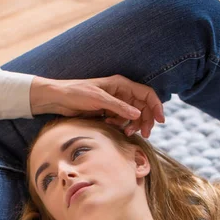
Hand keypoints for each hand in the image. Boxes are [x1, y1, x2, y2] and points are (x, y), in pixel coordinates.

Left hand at [30, 74, 164, 137]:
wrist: (58, 99)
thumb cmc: (77, 93)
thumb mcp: (99, 99)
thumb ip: (119, 107)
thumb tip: (138, 115)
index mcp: (122, 84)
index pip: (147, 94)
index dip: (156, 106)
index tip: (160, 121)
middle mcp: (121, 93)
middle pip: (142, 107)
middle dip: (145, 120)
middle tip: (145, 134)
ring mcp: (114, 103)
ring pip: (132, 116)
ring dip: (132, 125)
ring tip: (127, 133)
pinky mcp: (107, 112)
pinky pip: (121, 121)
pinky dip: (120, 126)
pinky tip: (111, 126)